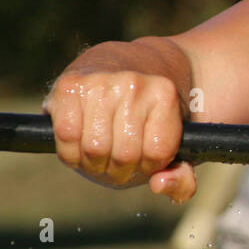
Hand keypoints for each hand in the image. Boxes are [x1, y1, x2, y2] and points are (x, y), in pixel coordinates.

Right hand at [45, 47, 196, 201]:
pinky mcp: (69, 84)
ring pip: (94, 150)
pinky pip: (66, 136)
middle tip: (119, 159)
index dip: (149, 166)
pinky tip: (81, 142)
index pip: (156, 154)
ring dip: (94, 162)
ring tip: (102, 152)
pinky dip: (71, 150)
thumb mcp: (177, 145)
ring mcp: (99, 81)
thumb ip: (182, 178)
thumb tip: (158, 185)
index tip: (146, 156)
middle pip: (124, 156)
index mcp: (165, 94)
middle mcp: (133, 83)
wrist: (127, 64)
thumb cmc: (152, 115)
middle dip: (119, 169)